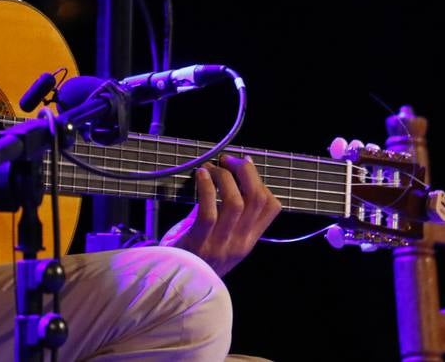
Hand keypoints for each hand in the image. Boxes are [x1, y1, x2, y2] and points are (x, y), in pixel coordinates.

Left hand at [159, 155, 280, 275]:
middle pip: (256, 199)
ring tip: (211, 168)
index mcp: (247, 241)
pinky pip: (208, 211)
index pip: (271, 208)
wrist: (172, 284)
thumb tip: (227, 177)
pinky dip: (206, 188)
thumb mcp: (219, 238)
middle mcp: (239, 243)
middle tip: (228, 160)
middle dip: (245, 172)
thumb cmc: (193, 257)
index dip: (261, 180)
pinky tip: (200, 176)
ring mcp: (220, 244)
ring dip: (223, 177)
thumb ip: (224, 214)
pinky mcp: (199, 242)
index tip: (246, 164)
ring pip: (235, 202)